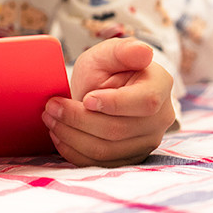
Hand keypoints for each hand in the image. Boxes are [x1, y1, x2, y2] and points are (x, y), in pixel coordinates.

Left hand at [42, 37, 174, 166]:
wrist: (105, 89)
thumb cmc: (108, 68)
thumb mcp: (109, 52)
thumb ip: (124, 50)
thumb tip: (144, 52)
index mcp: (161, 85)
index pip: (145, 103)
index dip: (114, 104)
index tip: (86, 98)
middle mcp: (161, 117)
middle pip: (119, 130)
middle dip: (79, 119)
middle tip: (52, 106)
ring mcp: (148, 141)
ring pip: (106, 149)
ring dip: (71, 136)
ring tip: (51, 118)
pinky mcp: (131, 157)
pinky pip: (100, 163)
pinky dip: (74, 151)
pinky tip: (58, 134)